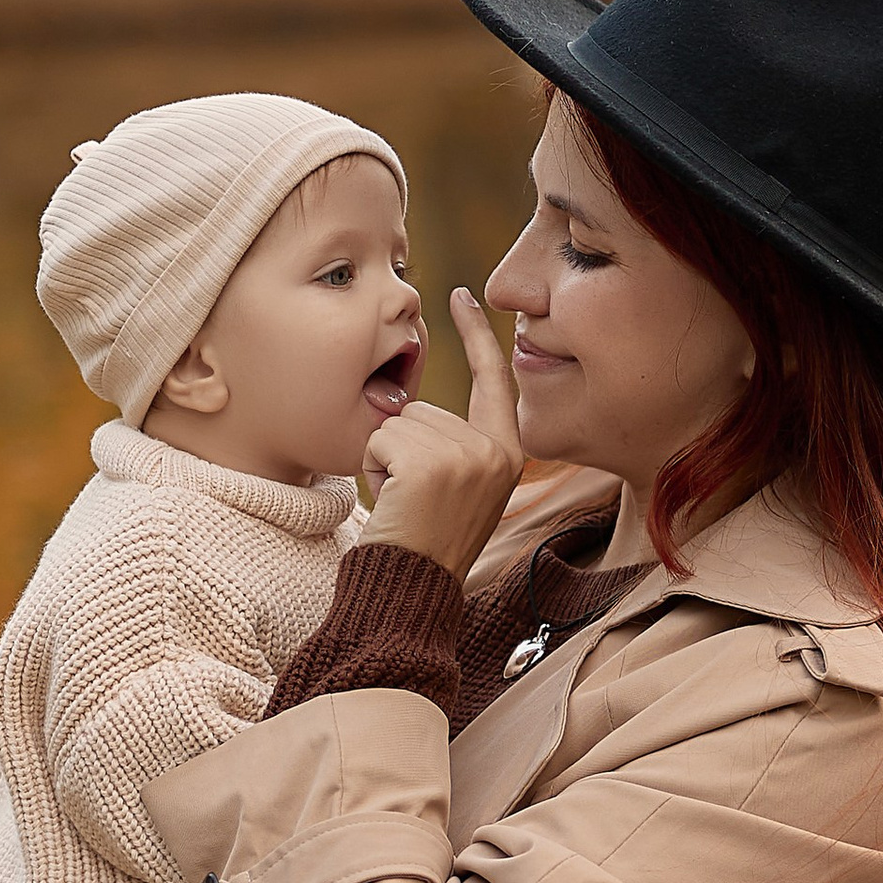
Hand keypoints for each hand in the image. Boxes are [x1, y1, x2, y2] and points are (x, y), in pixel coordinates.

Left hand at [357, 288, 523, 574]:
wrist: (412, 588)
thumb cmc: (425, 541)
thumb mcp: (458, 485)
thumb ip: (449, 440)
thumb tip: (399, 401)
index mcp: (508, 452)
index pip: (493, 377)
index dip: (475, 333)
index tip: (460, 294)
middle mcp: (496, 451)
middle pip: (426, 407)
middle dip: (403, 444)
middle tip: (414, 496)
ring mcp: (467, 456)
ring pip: (399, 421)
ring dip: (386, 457)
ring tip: (405, 500)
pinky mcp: (432, 464)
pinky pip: (381, 437)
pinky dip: (374, 467)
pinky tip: (393, 500)